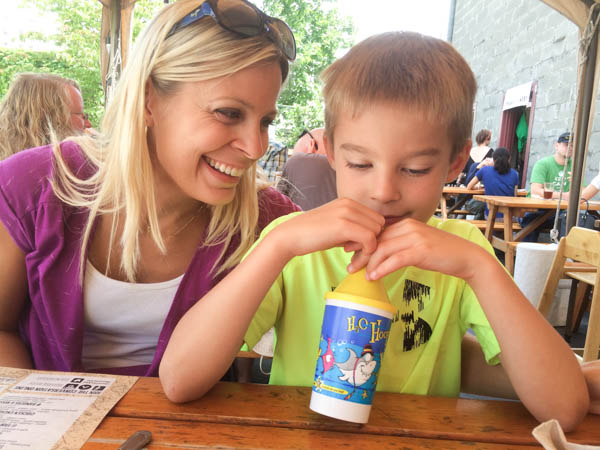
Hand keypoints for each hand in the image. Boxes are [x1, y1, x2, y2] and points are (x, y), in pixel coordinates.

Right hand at [272, 198, 384, 259]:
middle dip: (372, 241)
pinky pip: (370, 239)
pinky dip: (365, 252)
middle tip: (356, 253)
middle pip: (379, 224)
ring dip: (368, 248)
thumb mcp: (336, 226)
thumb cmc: (312, 235)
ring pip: (376, 232)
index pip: (375, 218)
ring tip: (351, 255)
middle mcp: (349, 204)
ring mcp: (347, 213)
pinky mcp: (344, 225)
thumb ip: (354, 229)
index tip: (357, 248)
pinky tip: (350, 256)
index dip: (371, 235)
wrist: (290, 236)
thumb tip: (373, 239)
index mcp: (348, 202)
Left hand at [348, 218, 488, 280]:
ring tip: (358, 274)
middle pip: (376, 239)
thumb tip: (378, 253)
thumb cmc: (439, 253)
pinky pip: (395, 259)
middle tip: (349, 266)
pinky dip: (382, 269)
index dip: (360, 241)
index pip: (376, 231)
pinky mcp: (420, 250)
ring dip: (368, 263)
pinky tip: (373, 277)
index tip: (348, 251)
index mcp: (405, 224)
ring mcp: (415, 237)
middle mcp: (408, 227)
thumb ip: (398, 244)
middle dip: (360, 253)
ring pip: (383, 249)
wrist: (465, 257)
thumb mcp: (416, 244)